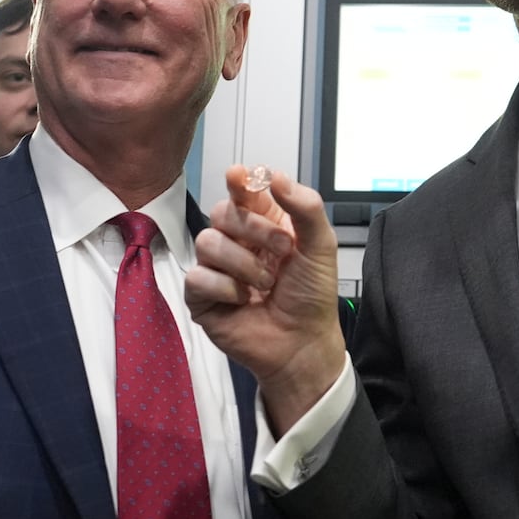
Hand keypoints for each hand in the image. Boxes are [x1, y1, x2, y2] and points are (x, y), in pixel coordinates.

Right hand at [186, 165, 345, 434]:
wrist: (303, 342)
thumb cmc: (311, 295)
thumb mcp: (320, 246)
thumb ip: (305, 207)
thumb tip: (276, 176)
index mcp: (264, 222)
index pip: (243, 191)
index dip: (239, 181)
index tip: (239, 176)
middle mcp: (236, 240)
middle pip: (221, 211)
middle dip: (255, 230)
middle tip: (283, 252)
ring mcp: (216, 267)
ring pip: (207, 241)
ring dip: (244, 264)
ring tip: (266, 285)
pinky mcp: (201, 295)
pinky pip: (198, 276)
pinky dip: (227, 289)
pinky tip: (244, 301)